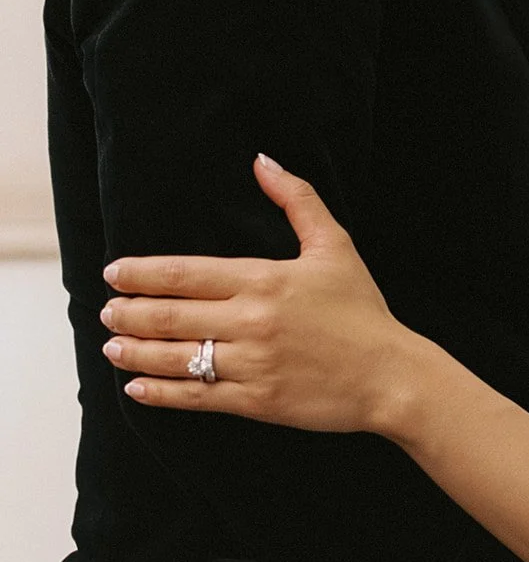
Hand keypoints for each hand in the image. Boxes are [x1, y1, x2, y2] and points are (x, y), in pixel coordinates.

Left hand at [100, 155, 423, 433]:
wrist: (390, 375)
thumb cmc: (362, 310)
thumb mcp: (334, 246)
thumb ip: (297, 200)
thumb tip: (262, 161)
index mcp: (264, 279)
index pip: (186, 273)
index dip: (142, 274)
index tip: (114, 273)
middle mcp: (251, 321)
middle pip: (170, 316)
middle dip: (128, 313)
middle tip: (105, 311)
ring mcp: (251, 363)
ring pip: (176, 357)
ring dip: (135, 352)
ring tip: (112, 345)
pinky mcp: (256, 400)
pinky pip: (196, 396)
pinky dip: (160, 392)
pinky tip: (137, 386)